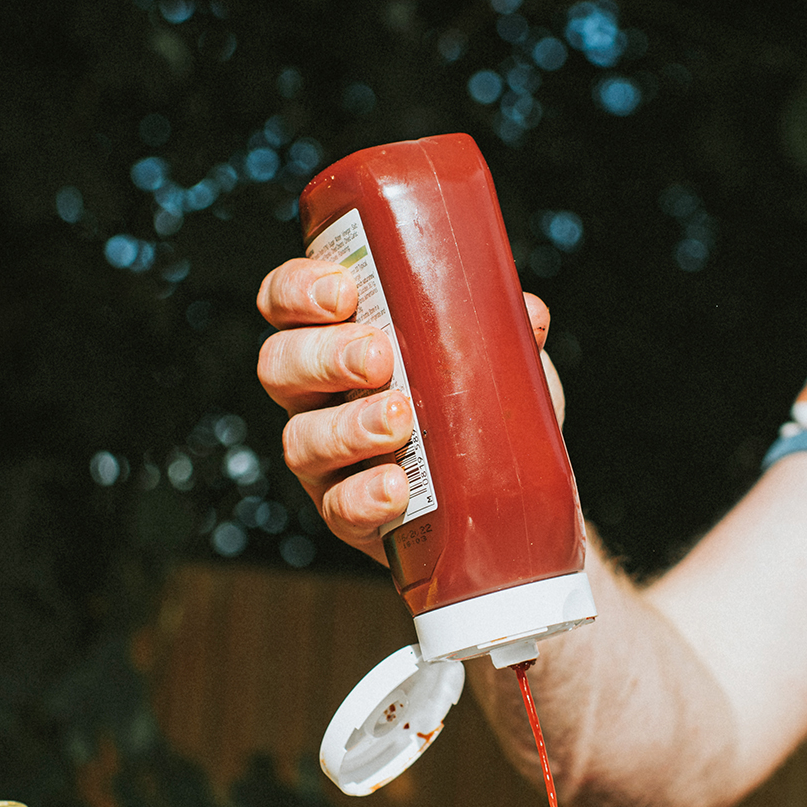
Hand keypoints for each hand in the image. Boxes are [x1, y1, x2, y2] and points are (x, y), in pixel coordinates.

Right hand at [254, 257, 563, 563]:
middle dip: (325, 357)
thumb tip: (528, 314)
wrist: (495, 500)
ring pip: (300, 439)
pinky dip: (364, 496)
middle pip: (279, 365)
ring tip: (400, 420)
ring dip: (347, 427)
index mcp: (333, 339)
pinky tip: (396, 486)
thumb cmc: (472, 409)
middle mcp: (314, 396)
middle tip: (380, 357)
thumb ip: (499, 334)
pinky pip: (337, 507)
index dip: (297, 292)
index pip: (284, 302)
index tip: (343, 292)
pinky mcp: (344, 514)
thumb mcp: (490, 359)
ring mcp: (323, 458)